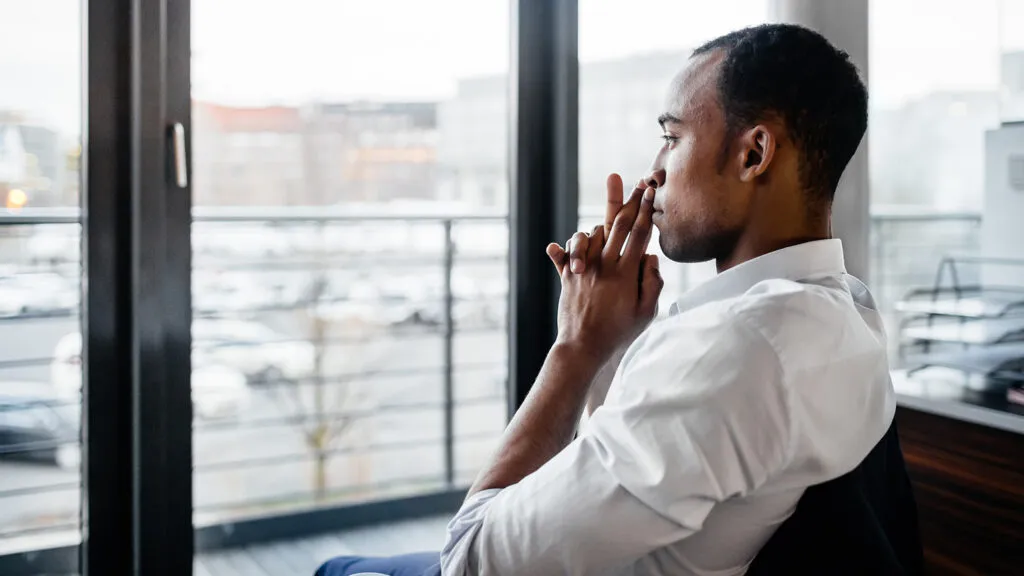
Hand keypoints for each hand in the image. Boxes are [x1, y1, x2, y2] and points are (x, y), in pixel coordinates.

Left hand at [545, 179, 662, 363]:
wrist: (584, 348)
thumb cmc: (620, 333)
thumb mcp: (646, 313)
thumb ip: (653, 282)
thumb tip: (651, 256)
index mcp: (627, 272)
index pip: (639, 233)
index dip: (646, 209)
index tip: (650, 190)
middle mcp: (604, 265)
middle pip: (618, 224)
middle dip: (630, 201)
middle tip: (638, 183)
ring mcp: (584, 269)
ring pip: (591, 234)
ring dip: (600, 227)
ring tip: (608, 224)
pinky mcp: (567, 278)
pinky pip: (563, 257)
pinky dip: (561, 251)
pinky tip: (554, 248)